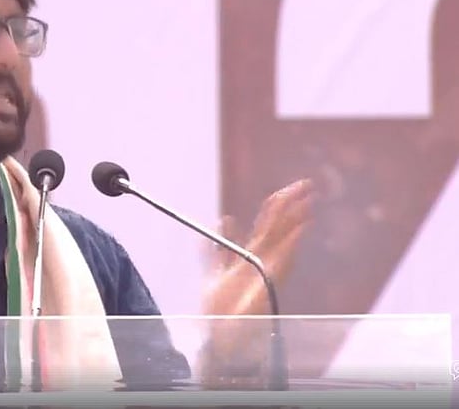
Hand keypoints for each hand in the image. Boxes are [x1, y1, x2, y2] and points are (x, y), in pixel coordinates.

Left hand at [199, 178, 313, 383]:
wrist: (219, 337)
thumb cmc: (218, 309)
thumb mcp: (212, 272)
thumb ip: (214, 250)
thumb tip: (221, 221)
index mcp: (249, 255)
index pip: (267, 224)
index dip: (277, 206)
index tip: (287, 189)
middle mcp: (261, 261)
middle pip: (278, 227)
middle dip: (291, 205)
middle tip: (306, 184)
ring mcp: (266, 270)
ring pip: (283, 238)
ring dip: (295, 218)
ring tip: (307, 199)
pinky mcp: (269, 282)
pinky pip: (284, 258)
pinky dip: (293, 241)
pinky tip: (302, 226)